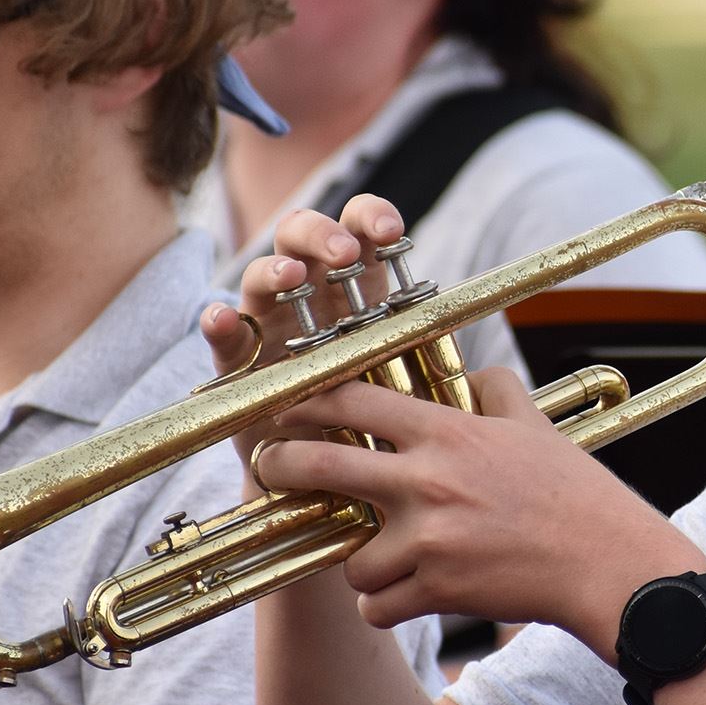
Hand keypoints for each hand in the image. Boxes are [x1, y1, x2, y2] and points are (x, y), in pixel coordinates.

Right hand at [198, 194, 410, 491]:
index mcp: (357, 287)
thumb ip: (436, 368)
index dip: (372, 218)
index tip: (391, 232)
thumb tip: (489, 371)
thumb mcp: (413, 388)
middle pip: (306, 236)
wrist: (337, 486)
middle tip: (343, 254)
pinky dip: (216, 323)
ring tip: (292, 277)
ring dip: (276, 268)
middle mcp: (310, 294)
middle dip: (323, 235)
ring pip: (261, 274)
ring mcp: (270, 323)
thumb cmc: (382, 421)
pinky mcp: (237, 364)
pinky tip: (219, 318)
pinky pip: (222, 336)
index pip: (362, 232)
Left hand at [256, 366, 705, 655]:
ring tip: (382, 561)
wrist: (607, 564)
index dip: (305, 399)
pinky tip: (405, 597)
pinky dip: (384, 607)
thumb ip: (494, 393)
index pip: (352, 399)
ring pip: (348, 556)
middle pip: (319, 466)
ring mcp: (428, 539)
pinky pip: (374, 607)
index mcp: (447, 434)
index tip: (284, 406)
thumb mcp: (534, 427)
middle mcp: (427, 482)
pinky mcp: (436, 591)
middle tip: (269, 469)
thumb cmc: (575, 495)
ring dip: (358, 562)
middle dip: (280, 465)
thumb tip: (471, 374)